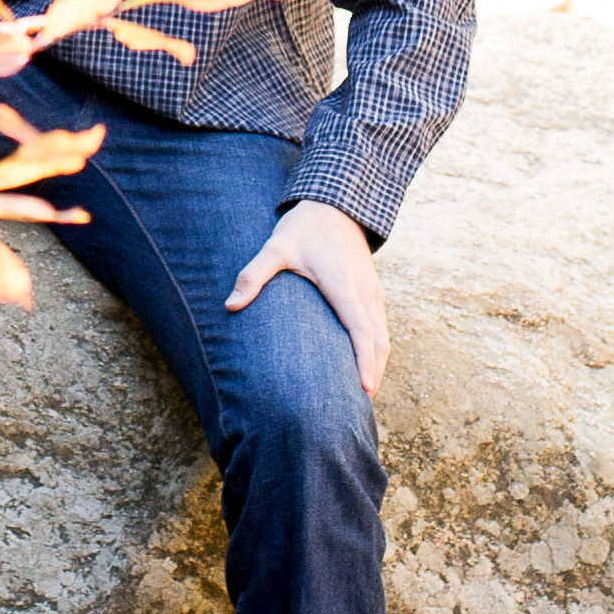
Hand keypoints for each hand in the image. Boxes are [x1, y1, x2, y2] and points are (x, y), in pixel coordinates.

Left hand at [225, 198, 389, 398]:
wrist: (336, 204)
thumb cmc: (304, 228)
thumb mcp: (276, 246)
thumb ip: (254, 274)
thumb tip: (230, 305)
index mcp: (343, 284)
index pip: (361, 329)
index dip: (364, 361)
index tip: (365, 389)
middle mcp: (364, 290)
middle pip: (379, 341)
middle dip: (374, 375)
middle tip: (359, 409)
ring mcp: (374, 291)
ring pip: (384, 336)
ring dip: (376, 366)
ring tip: (361, 397)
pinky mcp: (375, 292)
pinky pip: (382, 328)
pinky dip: (377, 351)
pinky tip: (364, 369)